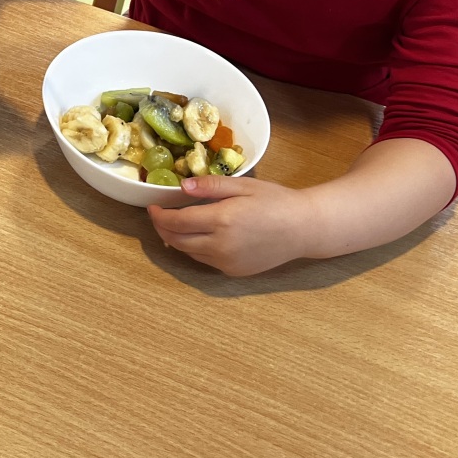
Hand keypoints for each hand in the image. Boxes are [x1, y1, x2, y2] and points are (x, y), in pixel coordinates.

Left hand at [146, 176, 321, 276]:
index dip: (160, 216)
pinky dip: (196, 249)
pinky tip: (199, 236)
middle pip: (177, 241)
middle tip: (159, 216)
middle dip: (163, 229)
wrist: (304, 229)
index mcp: (222, 221)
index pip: (177, 222)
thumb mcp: (243, 186)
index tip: (153, 207)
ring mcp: (227, 262)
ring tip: (175, 225)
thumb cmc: (276, 201)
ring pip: (189, 253)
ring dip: (177, 240)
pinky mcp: (234, 272)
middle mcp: (220, 246)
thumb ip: (211, 186)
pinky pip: (205, 261)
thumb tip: (182, 186)